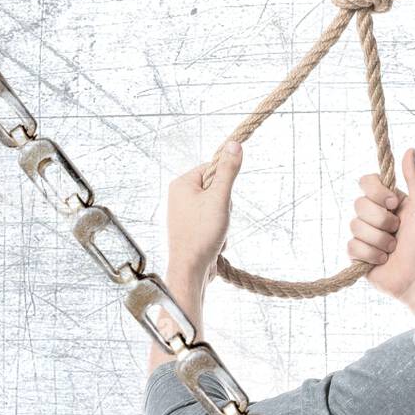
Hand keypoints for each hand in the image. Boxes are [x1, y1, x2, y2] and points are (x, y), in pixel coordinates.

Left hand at [167, 141, 243, 283]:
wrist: (190, 270)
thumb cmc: (202, 234)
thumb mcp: (220, 198)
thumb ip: (228, 171)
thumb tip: (234, 144)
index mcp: (181, 183)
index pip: (213, 169)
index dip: (225, 184)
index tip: (223, 200)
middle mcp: (179, 196)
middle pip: (216, 189)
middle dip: (225, 206)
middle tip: (218, 219)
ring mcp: (184, 213)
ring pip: (217, 207)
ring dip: (224, 220)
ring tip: (216, 232)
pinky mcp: (190, 228)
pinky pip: (212, 222)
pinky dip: (218, 231)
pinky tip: (214, 241)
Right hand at [349, 148, 414, 302]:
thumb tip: (410, 149)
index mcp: (388, 200)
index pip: (366, 181)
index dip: (376, 192)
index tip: (394, 204)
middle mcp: (374, 215)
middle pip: (358, 204)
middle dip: (382, 221)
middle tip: (398, 232)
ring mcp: (364, 234)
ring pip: (355, 226)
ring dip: (380, 240)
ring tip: (393, 249)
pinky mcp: (357, 254)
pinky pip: (352, 246)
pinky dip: (371, 255)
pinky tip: (383, 260)